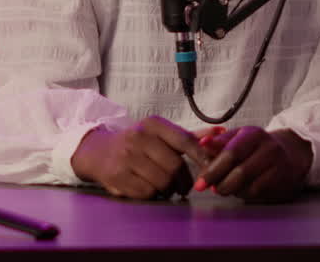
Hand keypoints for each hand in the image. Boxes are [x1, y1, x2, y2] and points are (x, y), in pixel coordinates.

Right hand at [70, 116, 209, 199]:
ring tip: (164, 186)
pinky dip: (152, 194)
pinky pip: (147, 192)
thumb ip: (190, 137)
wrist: (98, 151)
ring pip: (162, 181)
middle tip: (183, 186)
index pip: (185, 141)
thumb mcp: (161, 134)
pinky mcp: (117, 175)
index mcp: (153, 124)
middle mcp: (138, 137)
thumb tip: (221, 133)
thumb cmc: (137, 144)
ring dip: (168, 189)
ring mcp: (126, 156)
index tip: (211, 170)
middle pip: (175, 167)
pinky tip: (148, 188)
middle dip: (183, 181)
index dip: (202, 158)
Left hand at [195, 126, 312, 201]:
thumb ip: (219, 142)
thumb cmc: (256, 146)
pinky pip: (257, 193)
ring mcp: (278, 165)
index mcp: (253, 134)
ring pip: (248, 185)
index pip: (231, 153)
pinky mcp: (282, 180)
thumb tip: (202, 143)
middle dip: (221, 183)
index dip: (213, 169)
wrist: (289, 152)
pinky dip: (243, 194)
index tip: (200, 182)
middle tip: (211, 188)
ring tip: (223, 187)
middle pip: (240, 172)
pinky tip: (239, 190)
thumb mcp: (238, 137)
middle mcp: (268, 148)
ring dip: (231, 190)